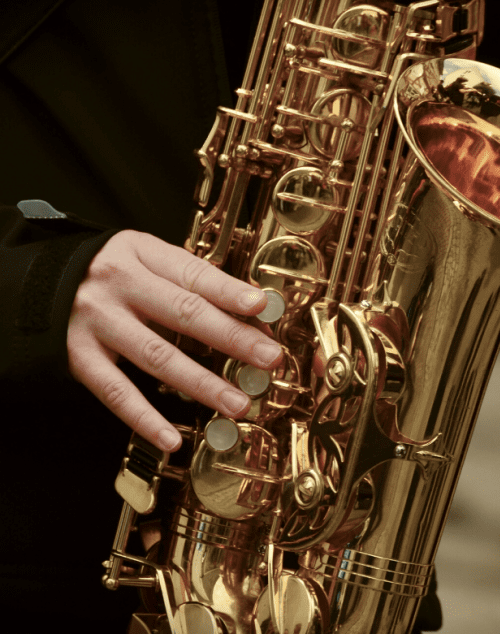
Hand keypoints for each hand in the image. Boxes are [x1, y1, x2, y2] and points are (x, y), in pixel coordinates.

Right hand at [67, 230, 282, 451]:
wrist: (39, 282)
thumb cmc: (110, 273)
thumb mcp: (148, 260)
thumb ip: (193, 282)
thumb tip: (250, 312)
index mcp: (142, 255)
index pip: (194, 274)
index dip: (230, 292)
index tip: (262, 307)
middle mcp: (120, 287)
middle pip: (184, 314)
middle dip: (231, 338)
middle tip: (267, 358)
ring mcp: (98, 323)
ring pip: (158, 357)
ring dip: (202, 383)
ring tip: (237, 403)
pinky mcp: (80, 358)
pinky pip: (116, 392)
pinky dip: (145, 418)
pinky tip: (173, 437)